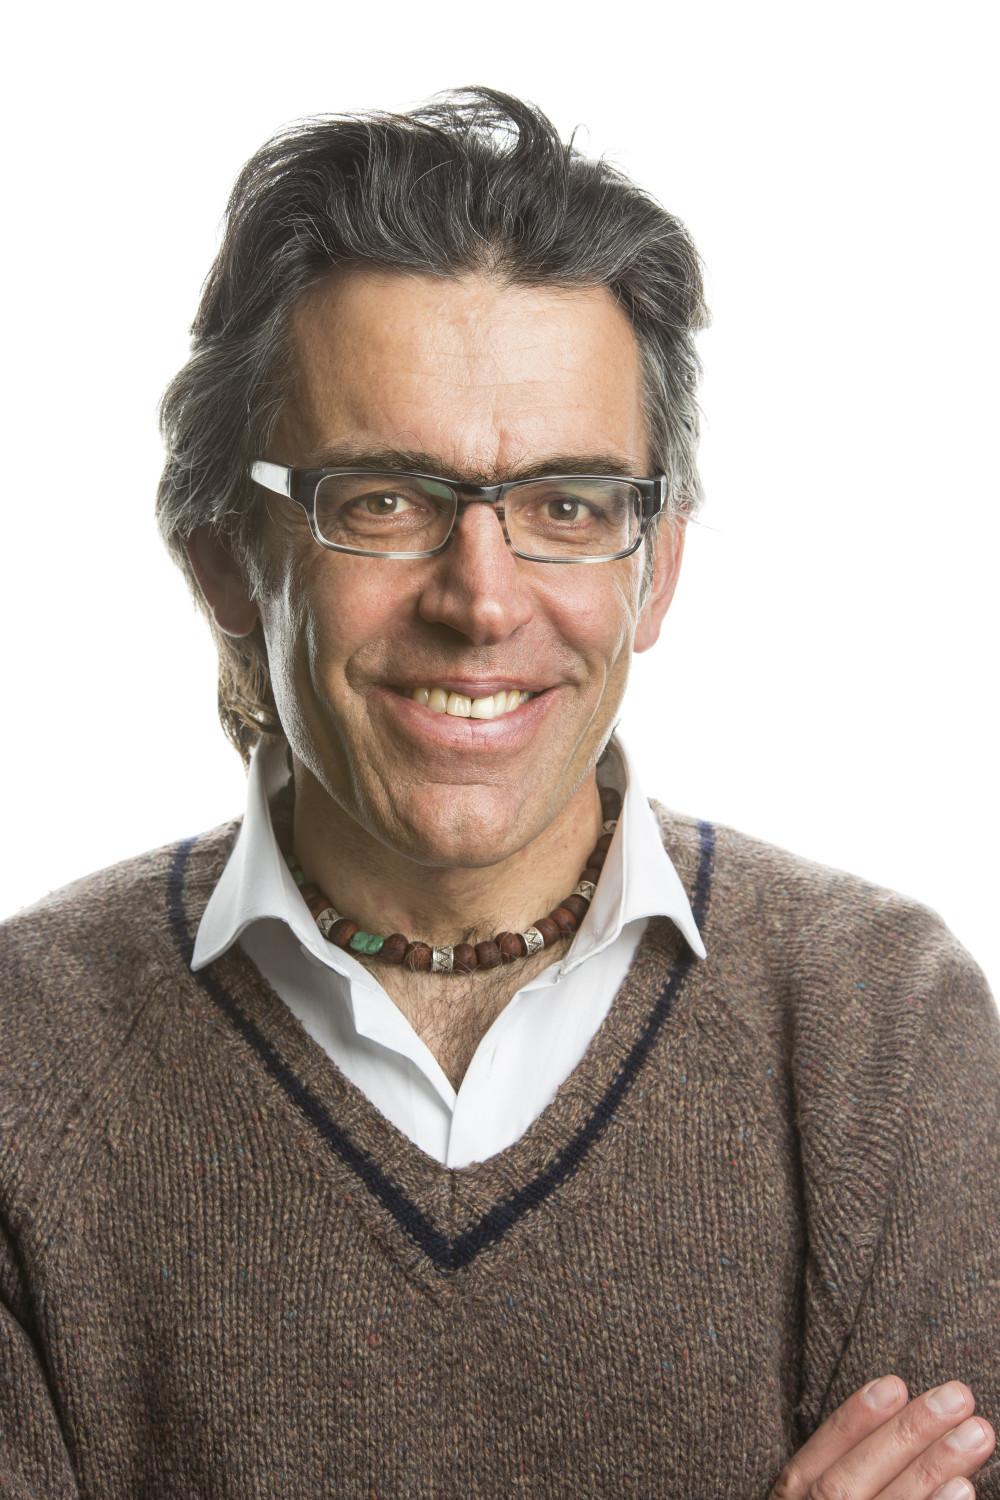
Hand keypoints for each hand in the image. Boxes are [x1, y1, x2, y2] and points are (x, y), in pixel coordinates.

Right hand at [770, 1375, 995, 1499]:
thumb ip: (841, 1482)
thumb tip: (899, 1425)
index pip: (813, 1465)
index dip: (851, 1423)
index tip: (894, 1384)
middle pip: (849, 1487)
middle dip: (905, 1437)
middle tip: (959, 1397)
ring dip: (930, 1471)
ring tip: (977, 1434)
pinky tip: (964, 1493)